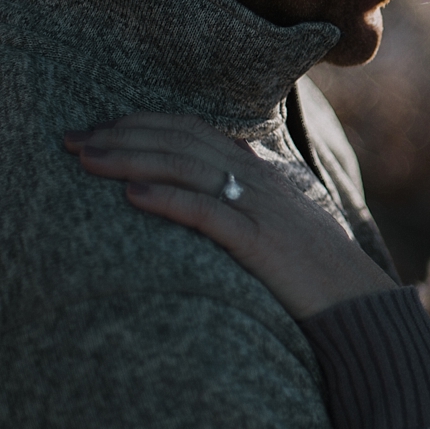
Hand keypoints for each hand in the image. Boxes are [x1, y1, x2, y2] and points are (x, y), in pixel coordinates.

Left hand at [64, 113, 395, 319]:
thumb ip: (246, 203)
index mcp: (261, 173)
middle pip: (181, 142)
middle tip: (73, 140)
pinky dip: (168, 198)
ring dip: (132, 159)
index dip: (142, 125)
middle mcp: (259, 180)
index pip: (193, 131)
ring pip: (188, 168)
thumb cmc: (316, 271)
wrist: (356, 303)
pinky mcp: (260, 242)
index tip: (97, 131)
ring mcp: (260, 208)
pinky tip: (133, 195)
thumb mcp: (280, 224)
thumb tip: (208, 196)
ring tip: (88, 160)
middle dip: (122, 136)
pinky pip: (208, 212)